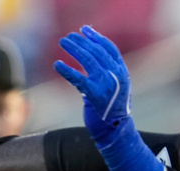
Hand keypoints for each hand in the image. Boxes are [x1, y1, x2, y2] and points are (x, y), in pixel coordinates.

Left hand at [54, 25, 131, 148]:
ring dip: (74, 49)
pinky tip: (57, 64)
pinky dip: (67, 70)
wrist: (115, 131)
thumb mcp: (112, 88)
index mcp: (122, 72)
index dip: (96, 38)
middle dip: (82, 42)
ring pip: (88, 60)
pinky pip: (78, 78)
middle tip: (68, 37)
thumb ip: (104, 75)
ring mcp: (106, 84)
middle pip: (97, 52)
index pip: (110, 49)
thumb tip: (87, 63)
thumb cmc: (110, 111)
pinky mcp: (94, 94)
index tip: (85, 30)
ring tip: (62, 42)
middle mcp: (117, 75)